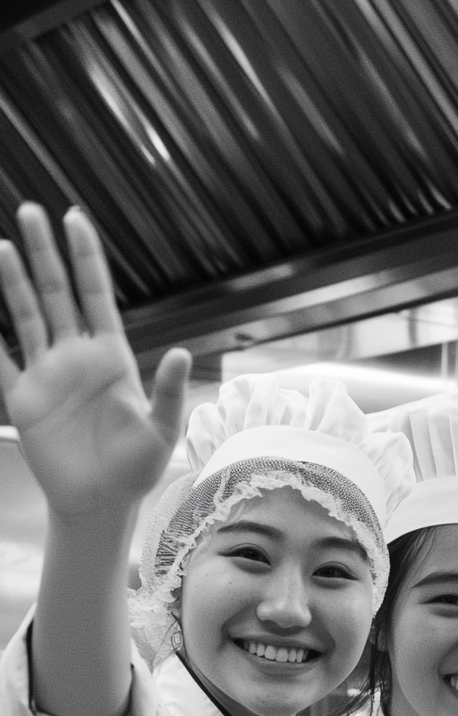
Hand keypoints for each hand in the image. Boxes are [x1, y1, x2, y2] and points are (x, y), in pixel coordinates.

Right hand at [0, 204, 190, 518]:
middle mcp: (76, 356)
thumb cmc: (136, 469)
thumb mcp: (160, 431)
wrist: (101, 505)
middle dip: (44, 254)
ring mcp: (47, 375)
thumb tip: (181, 352)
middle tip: (31, 211)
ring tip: (4, 244)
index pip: (95, 294)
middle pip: (56, 293)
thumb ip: (169, 392)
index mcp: (111, 356)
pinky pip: (0, 361)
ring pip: (25, 316)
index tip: (76, 219)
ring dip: (13, 281)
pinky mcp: (23, 400)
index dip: (86, 257)